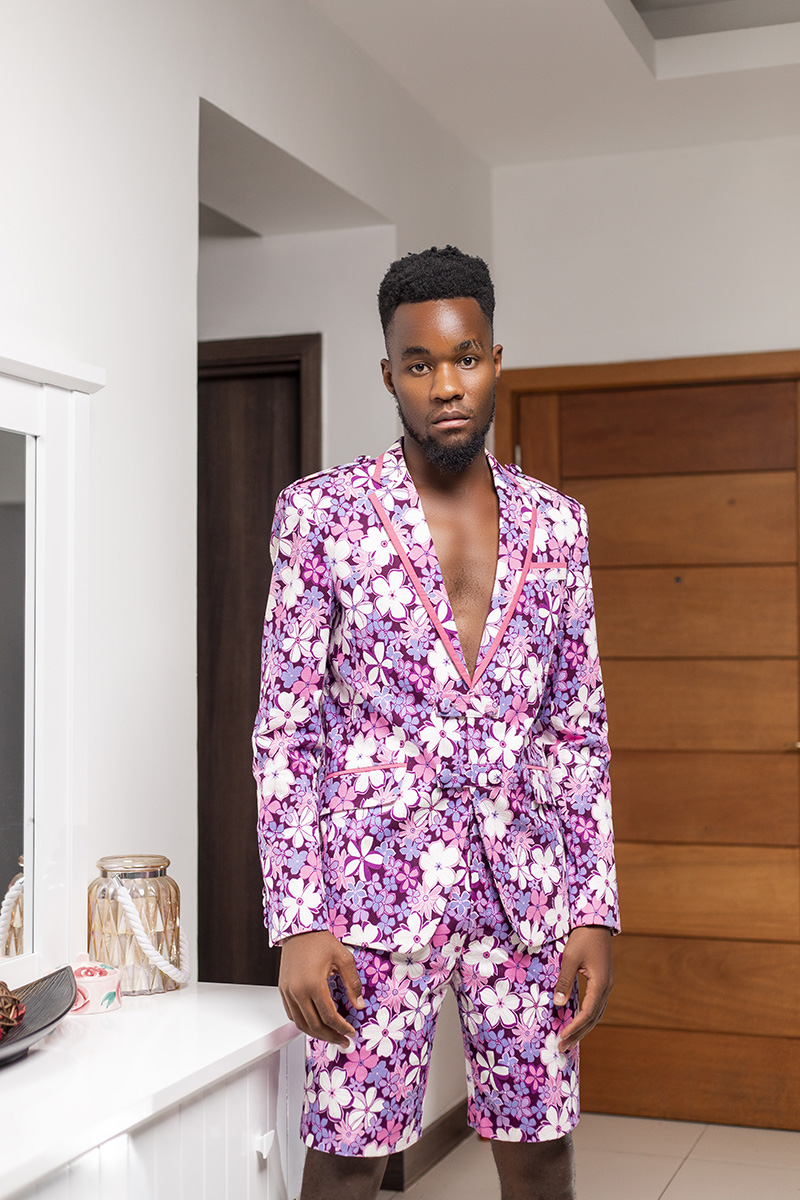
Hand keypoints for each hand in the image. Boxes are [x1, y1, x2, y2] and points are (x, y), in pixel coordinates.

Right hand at [278, 930, 364, 1048]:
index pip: (329, 1016)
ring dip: (316, 1034)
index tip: (351, 1032)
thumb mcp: (343, 958)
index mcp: (314, 984)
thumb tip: (359, 1005)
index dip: (341, 1027)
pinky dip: (303, 1023)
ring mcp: (288, 992)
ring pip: (301, 1024)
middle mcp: (298, 991)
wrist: (298, 929)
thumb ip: (353, 983)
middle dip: (331, 1036)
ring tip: (331, 1037)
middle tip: (343, 1041)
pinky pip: (292, 1014)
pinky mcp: (283, 990)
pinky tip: (314, 1024)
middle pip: (314, 1025)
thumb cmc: (320, 941)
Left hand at [553, 925, 612, 1051]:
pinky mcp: (603, 982)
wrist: (596, 923)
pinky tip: (577, 1022)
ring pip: (597, 1013)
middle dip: (578, 1034)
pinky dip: (587, 1017)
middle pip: (593, 1018)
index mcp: (600, 984)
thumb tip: (558, 1004)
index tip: (561, 1037)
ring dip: (583, 1028)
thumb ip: (565, 981)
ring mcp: (607, 985)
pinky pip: (596, 1005)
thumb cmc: (582, 938)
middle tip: (563, 1047)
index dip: (574, 1027)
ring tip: (569, 1040)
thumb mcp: (570, 958)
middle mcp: (606, 988)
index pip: (587, 1013)